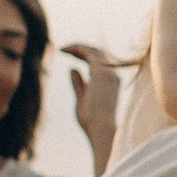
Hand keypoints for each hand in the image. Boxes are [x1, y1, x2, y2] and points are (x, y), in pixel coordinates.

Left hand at [64, 42, 121, 168]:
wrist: (101, 129)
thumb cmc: (93, 120)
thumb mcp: (83, 98)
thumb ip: (79, 84)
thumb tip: (73, 69)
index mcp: (111, 81)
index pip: (99, 61)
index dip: (85, 55)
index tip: (70, 55)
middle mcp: (112, 74)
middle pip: (98, 53)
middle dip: (82, 49)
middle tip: (65, 49)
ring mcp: (108, 72)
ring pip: (93, 50)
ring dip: (78, 47)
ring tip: (63, 48)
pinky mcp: (100, 72)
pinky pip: (88, 52)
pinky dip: (77, 48)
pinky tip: (64, 49)